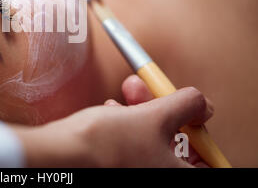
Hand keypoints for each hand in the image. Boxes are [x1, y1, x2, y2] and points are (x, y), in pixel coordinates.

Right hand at [13, 77, 212, 166]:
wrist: (63, 152)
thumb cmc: (107, 142)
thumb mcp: (155, 116)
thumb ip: (186, 106)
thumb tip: (202, 103)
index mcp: (172, 176)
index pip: (206, 165)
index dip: (202, 139)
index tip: (194, 120)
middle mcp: (155, 177)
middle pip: (176, 146)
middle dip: (165, 112)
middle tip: (156, 93)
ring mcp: (134, 171)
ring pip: (151, 140)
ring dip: (142, 110)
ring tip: (128, 91)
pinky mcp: (116, 165)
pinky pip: (132, 144)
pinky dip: (126, 123)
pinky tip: (112, 107)